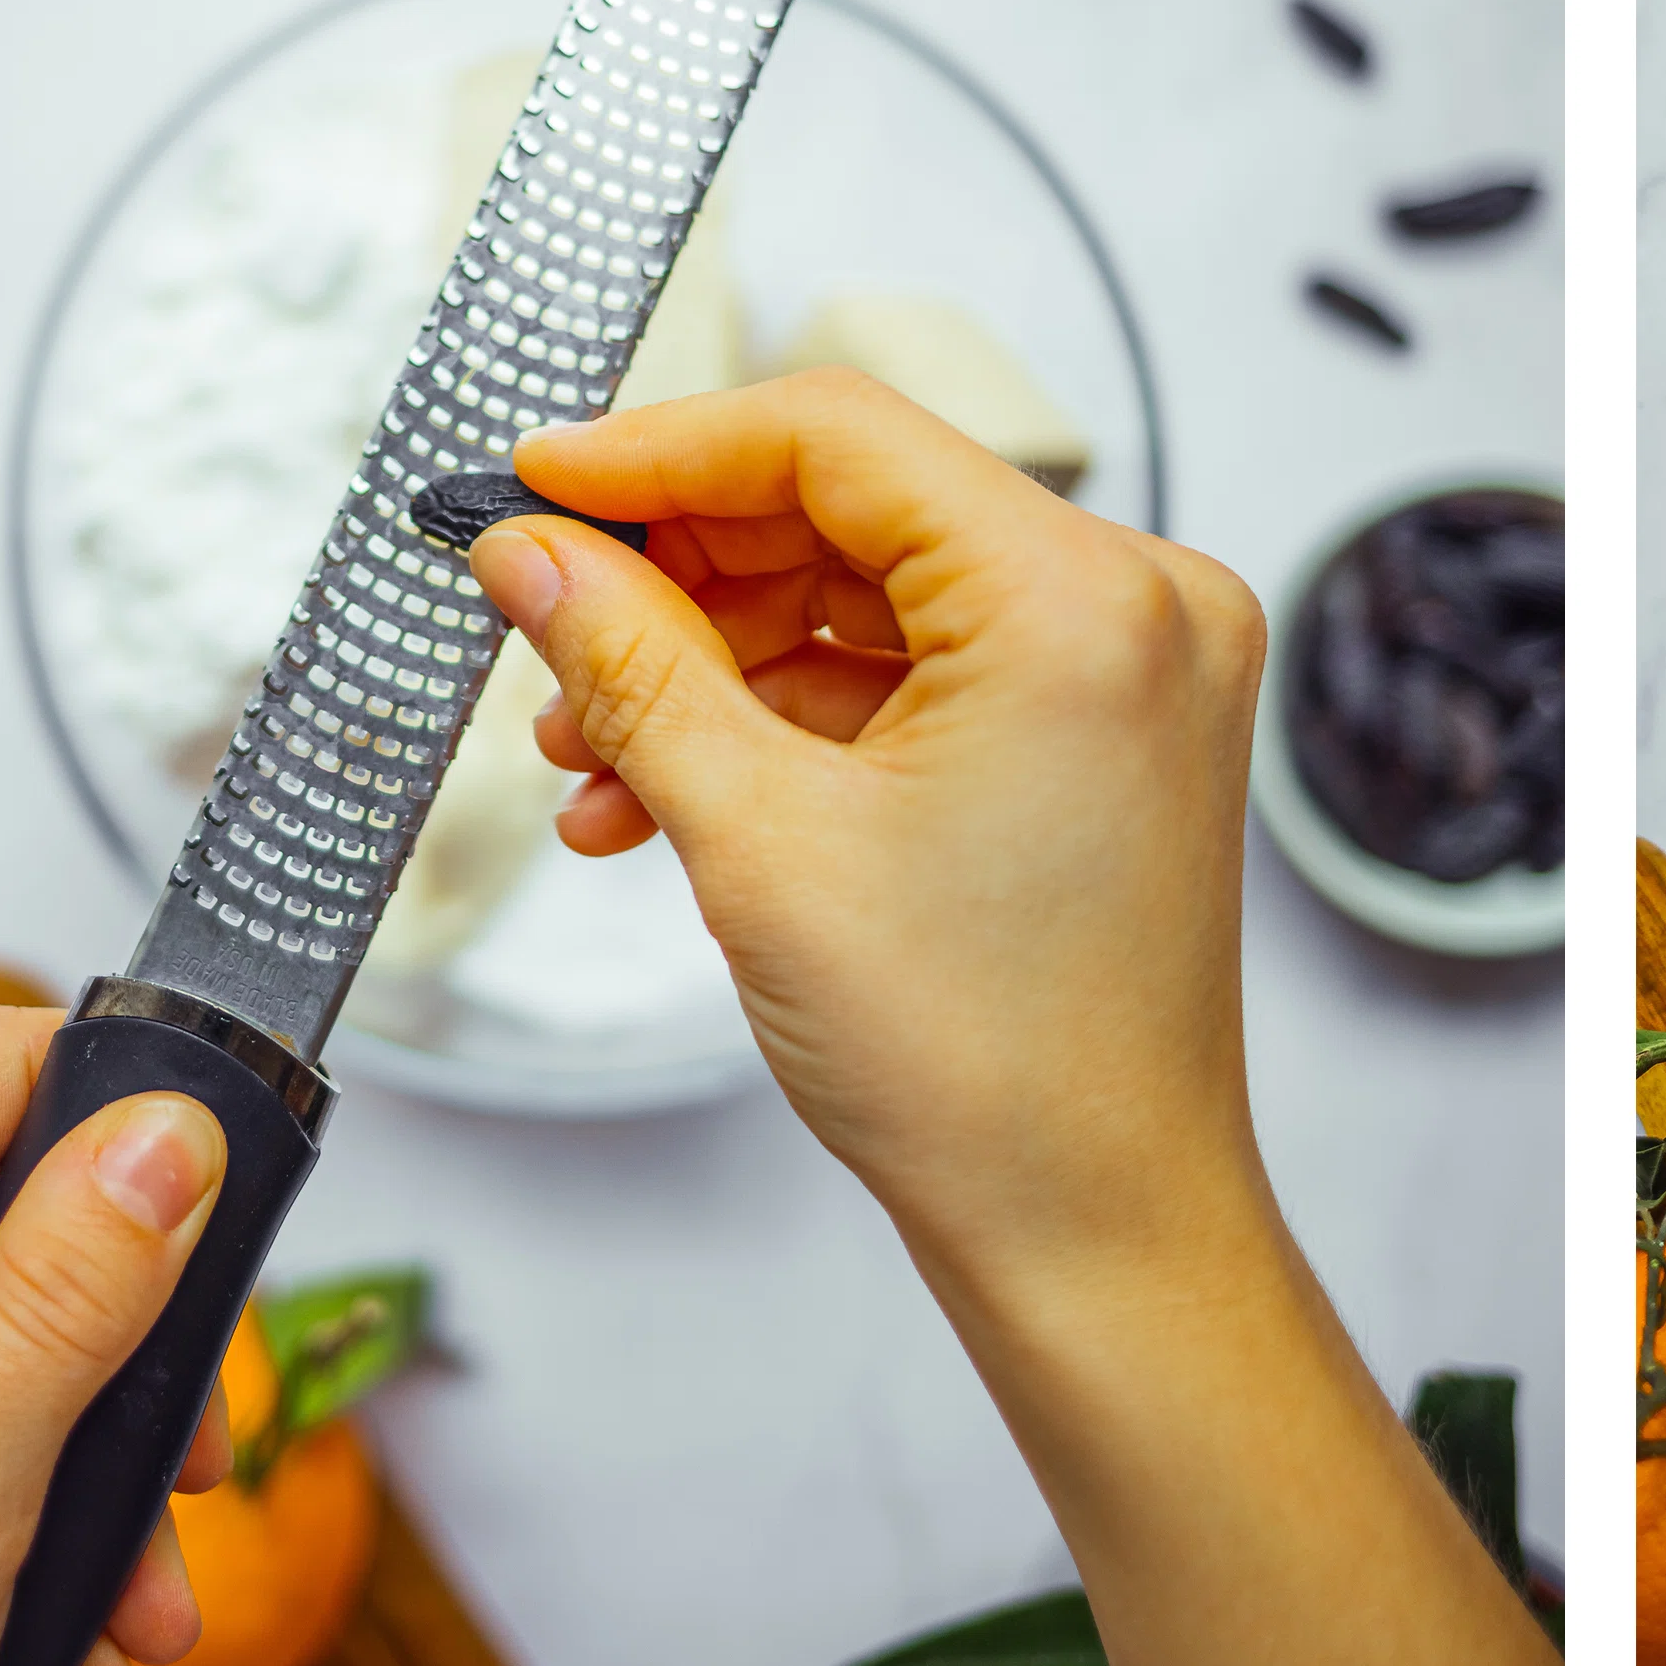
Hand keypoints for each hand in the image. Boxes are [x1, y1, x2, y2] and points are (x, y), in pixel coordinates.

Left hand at [0, 1009, 230, 1665]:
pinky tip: (52, 1624)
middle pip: (8, 1215)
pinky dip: (12, 1504)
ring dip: (84, 1457)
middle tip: (182, 1463)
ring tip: (125, 1593)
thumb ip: (71, 1293)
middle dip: (126, 1342)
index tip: (224, 1205)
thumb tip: (170, 1129)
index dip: (126, 1104)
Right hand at [489, 372, 1551, 1665]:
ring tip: (580, 758)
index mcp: (1086, 596)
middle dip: (678, 578)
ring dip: (714, 663)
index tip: (528, 481)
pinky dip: (790, 719)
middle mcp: (1137, 604)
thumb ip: (632, 662)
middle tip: (535, 634)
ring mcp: (1131, 669)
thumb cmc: (979, 1063)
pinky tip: (655, 794)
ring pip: (870, 597)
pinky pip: (917, 673)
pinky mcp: (1103, 733)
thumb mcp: (757, 838)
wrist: (1097, 1227)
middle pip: (853, 508)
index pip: (836, 438)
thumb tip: (530, 548)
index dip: (659, 449)